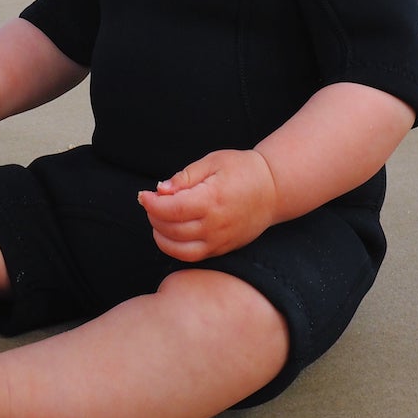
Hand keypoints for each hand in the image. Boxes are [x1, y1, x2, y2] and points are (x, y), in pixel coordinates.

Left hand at [138, 149, 278, 260]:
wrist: (273, 189)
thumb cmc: (242, 170)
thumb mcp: (213, 161)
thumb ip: (185, 176)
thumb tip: (160, 189)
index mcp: (212, 199)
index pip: (172, 209)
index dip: (152, 204)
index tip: (144, 195)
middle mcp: (215, 224)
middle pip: (171, 230)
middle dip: (153, 216)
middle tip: (150, 203)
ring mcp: (220, 240)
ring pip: (179, 249)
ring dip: (160, 236)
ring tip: (158, 218)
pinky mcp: (223, 249)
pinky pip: (192, 256)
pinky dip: (175, 248)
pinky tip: (170, 233)